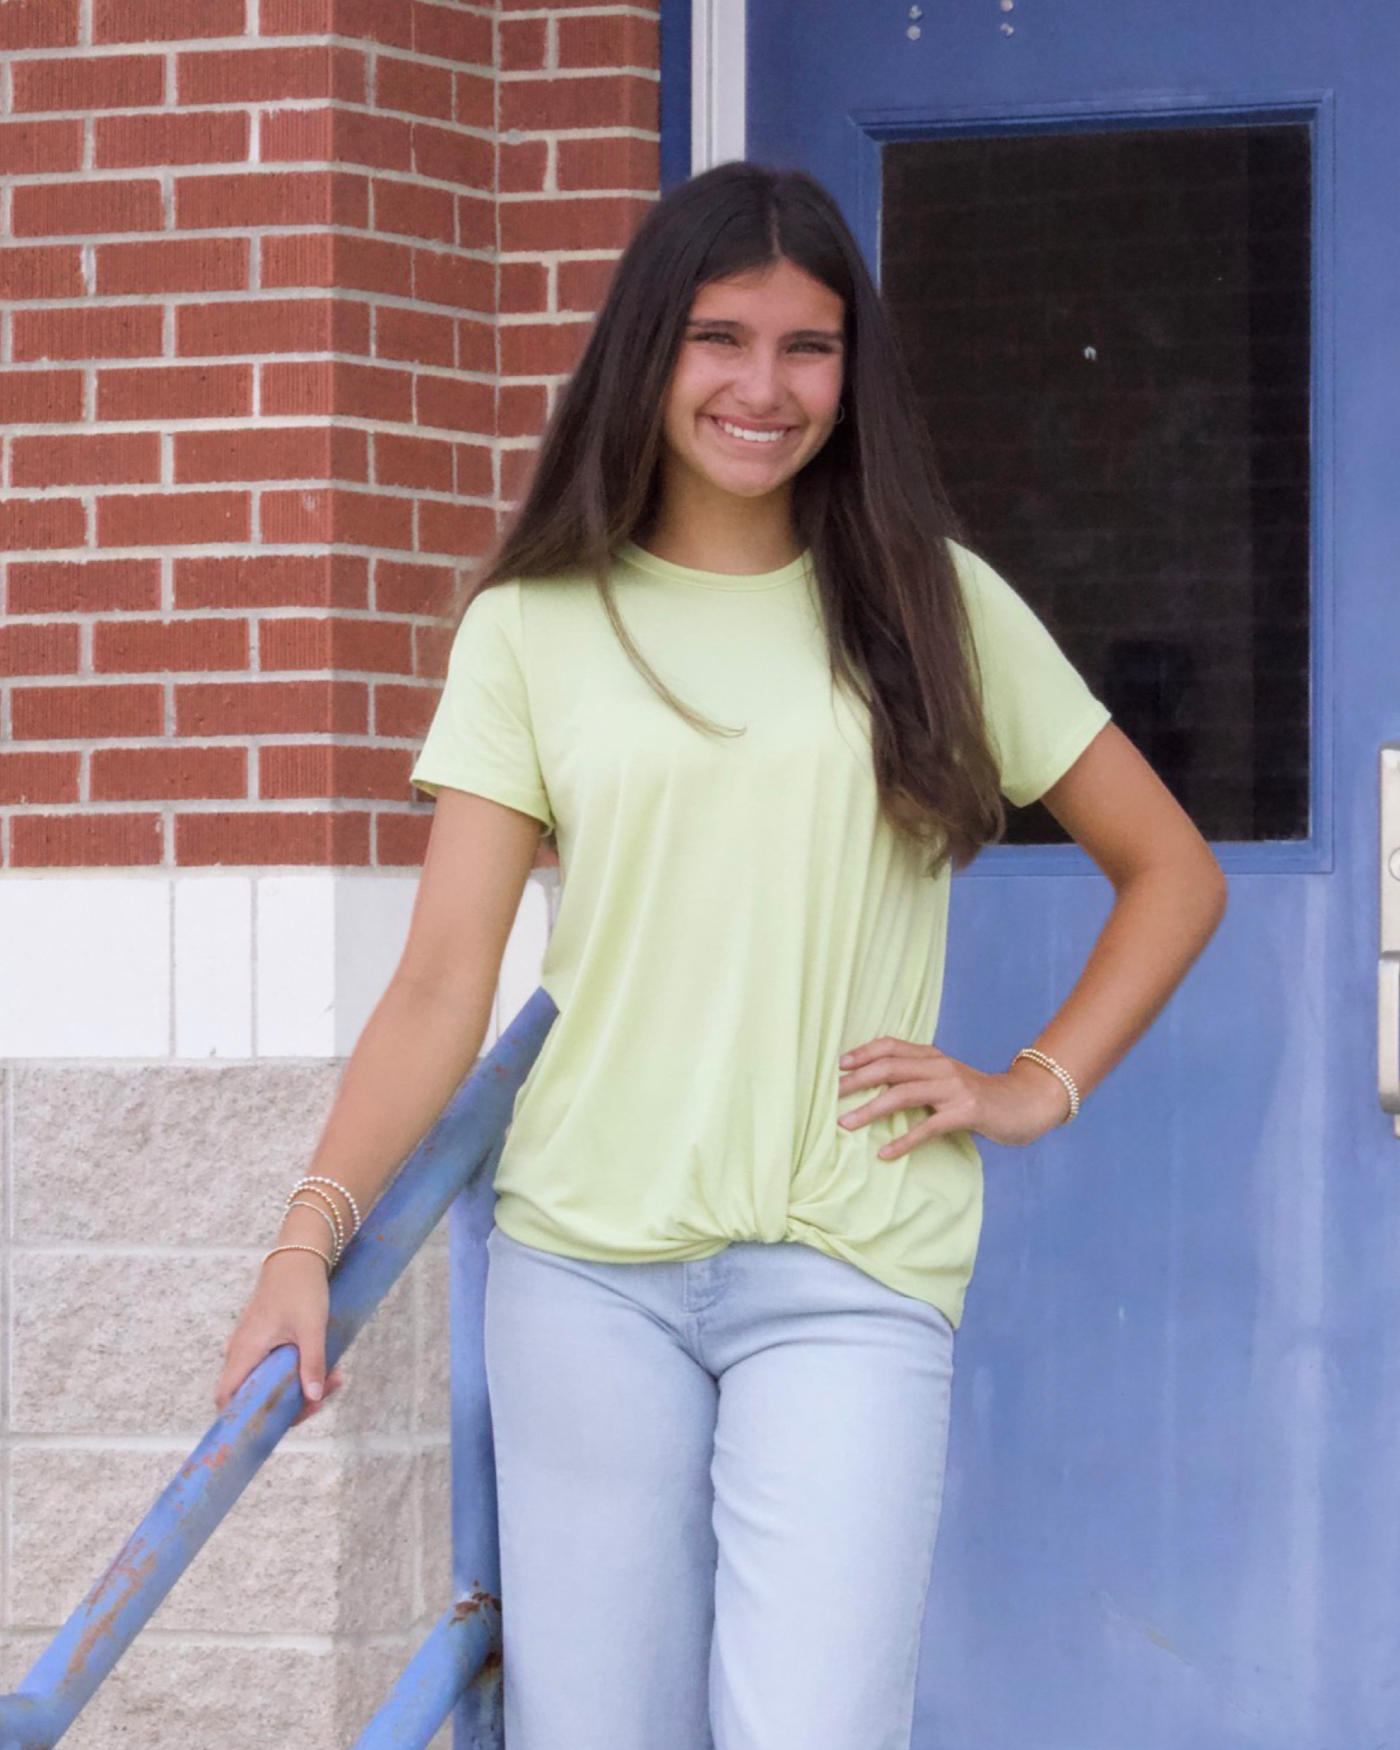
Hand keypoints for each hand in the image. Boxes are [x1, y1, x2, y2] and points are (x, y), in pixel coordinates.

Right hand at [215, 1253, 346, 1426]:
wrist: (298, 1254)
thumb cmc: (301, 1288)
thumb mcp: (312, 1328)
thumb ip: (312, 1364)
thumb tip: (313, 1398)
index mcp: (245, 1351)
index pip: (227, 1398)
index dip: (246, 1417)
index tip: (282, 1420)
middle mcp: (240, 1350)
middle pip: (253, 1393)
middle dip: (290, 1401)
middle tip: (323, 1394)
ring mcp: (249, 1342)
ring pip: (267, 1378)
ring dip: (298, 1383)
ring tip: (333, 1375)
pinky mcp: (261, 1336)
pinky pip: (272, 1363)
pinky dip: (295, 1368)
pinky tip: (324, 1362)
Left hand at [837, 1036, 1071, 1156]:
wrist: (1026, 1103)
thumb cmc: (980, 1096)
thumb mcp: (947, 1079)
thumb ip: (919, 1078)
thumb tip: (877, 1086)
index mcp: (933, 1057)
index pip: (891, 1046)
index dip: (863, 1053)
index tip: (837, 1065)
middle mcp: (941, 1067)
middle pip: (889, 1068)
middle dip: (856, 1081)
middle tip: (830, 1096)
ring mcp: (954, 1089)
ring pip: (903, 1094)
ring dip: (870, 1109)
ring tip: (845, 1124)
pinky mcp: (966, 1112)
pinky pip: (928, 1127)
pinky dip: (904, 1140)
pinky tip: (885, 1153)